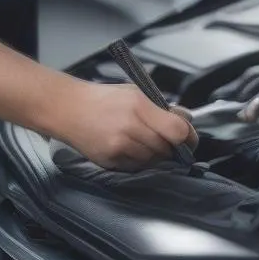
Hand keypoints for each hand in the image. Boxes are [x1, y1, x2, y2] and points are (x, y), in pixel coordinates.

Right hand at [51, 80, 197, 170]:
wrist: (68, 109)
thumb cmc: (104, 99)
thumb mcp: (136, 92)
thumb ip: (162, 107)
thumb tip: (187, 120)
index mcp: (140, 105)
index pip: (178, 130)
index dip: (188, 137)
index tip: (189, 139)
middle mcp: (131, 126)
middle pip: (167, 148)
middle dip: (171, 146)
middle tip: (166, 140)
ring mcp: (119, 146)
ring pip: (154, 160)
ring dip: (155, 154)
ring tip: (143, 141)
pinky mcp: (110, 160)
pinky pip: (137, 167)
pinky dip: (140, 161)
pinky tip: (131, 148)